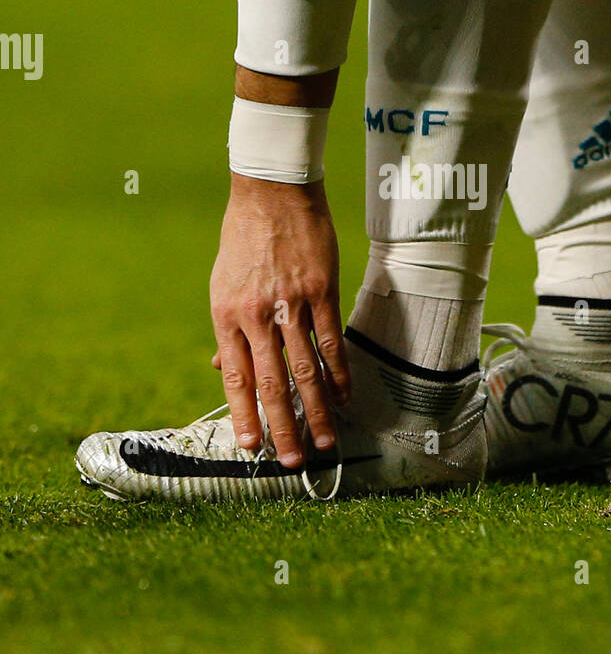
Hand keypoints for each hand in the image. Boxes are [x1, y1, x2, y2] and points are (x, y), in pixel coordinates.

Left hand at [209, 173, 349, 467]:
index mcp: (226, 316)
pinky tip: (345, 395)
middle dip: (283, 427)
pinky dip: (339, 373)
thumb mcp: (223, 285)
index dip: (244, 416)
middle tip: (293, 461)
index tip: (251, 448)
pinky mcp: (320, 291)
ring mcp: (290, 304)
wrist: (271, 193)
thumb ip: (229, 332)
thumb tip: (225, 372)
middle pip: (271, 384)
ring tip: (325, 440)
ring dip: (317, 410)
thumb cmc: (244, 239)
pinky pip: (330, 341)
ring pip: (305, 370)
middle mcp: (256, 316)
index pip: (236, 379)